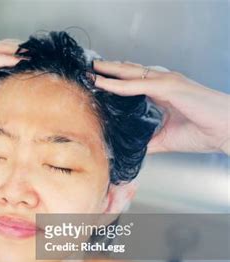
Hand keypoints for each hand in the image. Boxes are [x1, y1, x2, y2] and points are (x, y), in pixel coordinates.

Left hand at [92, 60, 229, 154]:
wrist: (227, 131)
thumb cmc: (203, 132)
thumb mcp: (165, 139)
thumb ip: (146, 140)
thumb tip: (127, 148)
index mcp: (163, 92)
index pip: (133, 83)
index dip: (115, 81)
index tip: (96, 82)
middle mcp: (164, 83)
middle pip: (129, 73)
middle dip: (108, 71)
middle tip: (88, 70)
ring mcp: (167, 82)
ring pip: (130, 73)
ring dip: (108, 71)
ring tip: (90, 71)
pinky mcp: (169, 87)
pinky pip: (137, 84)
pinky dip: (118, 84)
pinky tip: (103, 83)